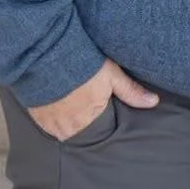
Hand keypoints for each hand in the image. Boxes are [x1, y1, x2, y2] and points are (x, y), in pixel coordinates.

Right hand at [27, 59, 157, 140]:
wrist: (47, 54)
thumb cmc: (83, 65)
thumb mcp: (112, 76)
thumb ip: (131, 92)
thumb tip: (153, 102)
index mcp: (88, 120)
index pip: (100, 133)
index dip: (103, 123)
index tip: (103, 114)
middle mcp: (68, 127)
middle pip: (81, 133)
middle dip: (86, 125)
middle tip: (87, 110)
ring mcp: (50, 123)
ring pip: (64, 131)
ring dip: (69, 123)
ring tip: (73, 108)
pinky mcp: (36, 117)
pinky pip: (48, 125)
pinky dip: (54, 119)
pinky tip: (59, 107)